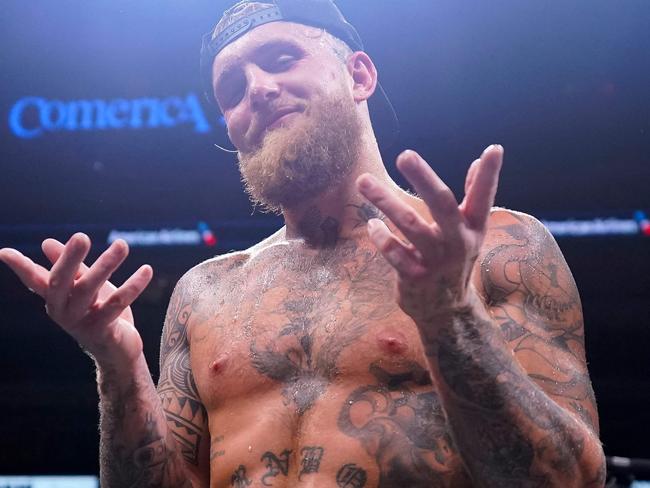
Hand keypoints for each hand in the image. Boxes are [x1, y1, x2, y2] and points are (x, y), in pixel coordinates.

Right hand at [0, 233, 152, 365]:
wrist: (117, 352)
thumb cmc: (99, 314)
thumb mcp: (84, 287)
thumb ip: (72, 267)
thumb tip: (45, 243)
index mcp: (55, 298)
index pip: (34, 279)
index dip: (20, 266)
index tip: (3, 252)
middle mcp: (62, 310)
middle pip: (61, 281)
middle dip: (70, 258)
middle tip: (81, 236)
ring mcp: (80, 322)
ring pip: (89, 290)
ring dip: (106, 265)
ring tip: (122, 244)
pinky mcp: (102, 330)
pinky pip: (117, 304)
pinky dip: (133, 285)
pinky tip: (147, 270)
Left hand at [357, 145, 502, 326]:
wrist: (447, 311)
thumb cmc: (454, 260)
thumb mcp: (470, 231)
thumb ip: (475, 195)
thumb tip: (484, 157)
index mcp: (473, 228)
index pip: (483, 197)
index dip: (490, 175)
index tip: (494, 148)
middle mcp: (458, 242)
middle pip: (442, 204)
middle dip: (424, 178)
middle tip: (405, 155)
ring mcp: (436, 261)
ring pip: (410, 225)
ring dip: (386, 201)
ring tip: (364, 181)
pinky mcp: (414, 277)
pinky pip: (393, 252)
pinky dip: (380, 236)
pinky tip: (373, 224)